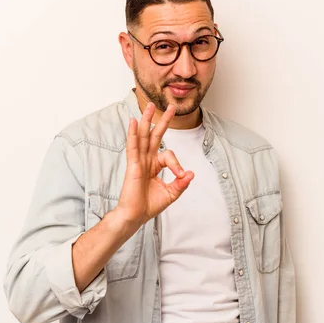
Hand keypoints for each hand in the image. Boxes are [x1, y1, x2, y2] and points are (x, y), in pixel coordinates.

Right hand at [114, 102, 194, 226]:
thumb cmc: (149, 205)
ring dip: (147, 120)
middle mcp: (146, 160)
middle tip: (170, 106)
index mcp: (154, 165)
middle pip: (155, 135)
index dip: (177, 164)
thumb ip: (181, 183)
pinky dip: (133, 134)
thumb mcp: (171, 193)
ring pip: (143, 136)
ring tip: (149, 106)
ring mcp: (139, 161)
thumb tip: (191, 174)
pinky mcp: (132, 165)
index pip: (168, 155)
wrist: (136, 216)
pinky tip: (134, 122)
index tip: (181, 176)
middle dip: (163, 121)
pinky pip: (133, 146)